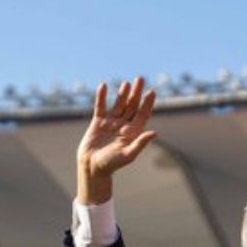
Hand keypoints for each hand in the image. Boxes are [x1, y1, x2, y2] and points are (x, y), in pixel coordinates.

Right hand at [76, 77, 157, 202]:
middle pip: (132, 106)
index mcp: (133, 133)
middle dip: (136, 93)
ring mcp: (111, 123)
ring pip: (118, 104)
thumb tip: (155, 133)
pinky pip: (100, 107)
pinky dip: (101, 97)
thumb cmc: (112, 164)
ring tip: (127, 83)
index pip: (142, 114)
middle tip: (141, 78)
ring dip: (122, 93)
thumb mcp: (128, 154)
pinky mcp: (98, 122)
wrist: (92, 167)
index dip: (147, 103)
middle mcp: (123, 126)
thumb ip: (141, 143)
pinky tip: (103, 86)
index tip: (151, 92)